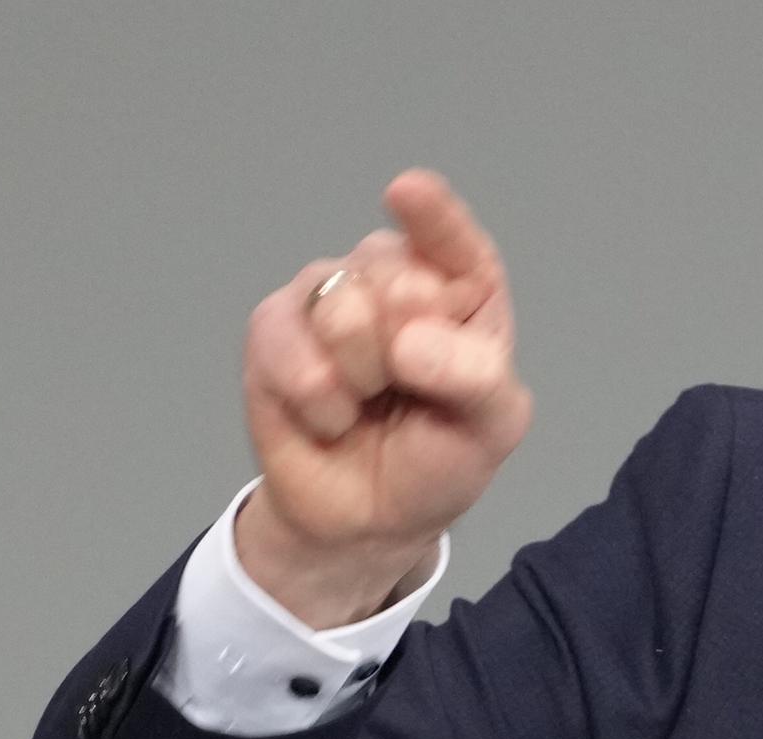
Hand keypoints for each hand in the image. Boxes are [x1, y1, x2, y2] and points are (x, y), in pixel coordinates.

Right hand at [237, 169, 531, 626]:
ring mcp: (328, 296)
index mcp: (460, 291)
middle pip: (393, 275)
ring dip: (359, 379)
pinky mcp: (273, 328)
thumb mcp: (489, 429)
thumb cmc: (437, 462)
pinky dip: (315, 397)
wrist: (368, 522)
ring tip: (366, 406)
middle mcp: (391, 278)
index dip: (432, 217)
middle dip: (405, 352)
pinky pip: (286, 341)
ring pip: (339, 307)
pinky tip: (328, 417)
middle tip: (406, 394)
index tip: (406, 193)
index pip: (452, 241)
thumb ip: (475, 377)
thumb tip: (410, 342)